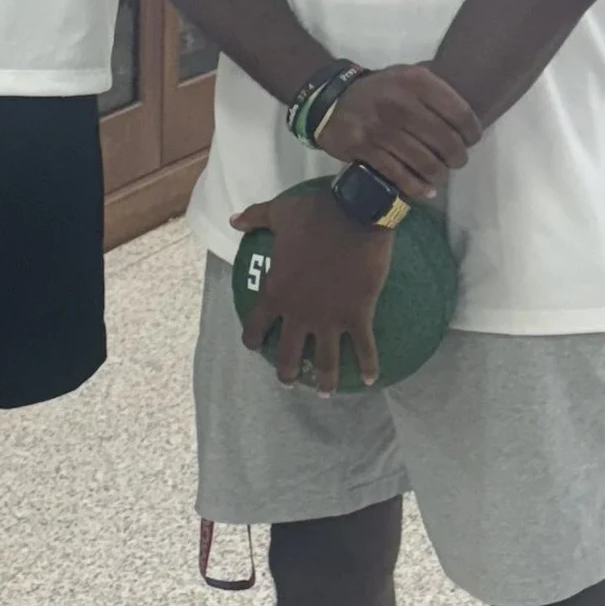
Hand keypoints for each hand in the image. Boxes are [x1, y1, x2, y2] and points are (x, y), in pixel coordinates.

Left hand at [230, 190, 391, 396]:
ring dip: (325, 381)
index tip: (255, 347)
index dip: (253, 339)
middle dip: (287, 373)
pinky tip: (371, 380)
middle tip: (289, 382)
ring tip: (325, 393)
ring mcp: (328, 318)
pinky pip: (364, 348)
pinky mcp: (358, 315)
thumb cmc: (315, 213)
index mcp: (275, 291)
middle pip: (288, 355)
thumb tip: (233, 220)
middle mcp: (298, 312)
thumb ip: (254, 218)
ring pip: (325, 361)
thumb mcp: (278, 212)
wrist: (355, 213)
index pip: (257, 324)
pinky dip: (368, 366)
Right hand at [315, 63, 478, 197]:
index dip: (472, 133)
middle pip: (446, 142)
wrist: (330, 101)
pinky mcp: (364, 149)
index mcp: (415, 82)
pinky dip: (417, 187)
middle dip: (457, 157)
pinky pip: (400, 176)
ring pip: (426, 163)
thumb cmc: (379, 90)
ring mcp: (381, 129)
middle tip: (456, 160)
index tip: (471, 140)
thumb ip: (435, 91)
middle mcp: (399, 104)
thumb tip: (467, 118)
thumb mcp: (406, 76)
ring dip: (439, 174)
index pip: (459, 113)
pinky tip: (426, 190)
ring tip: (440, 174)